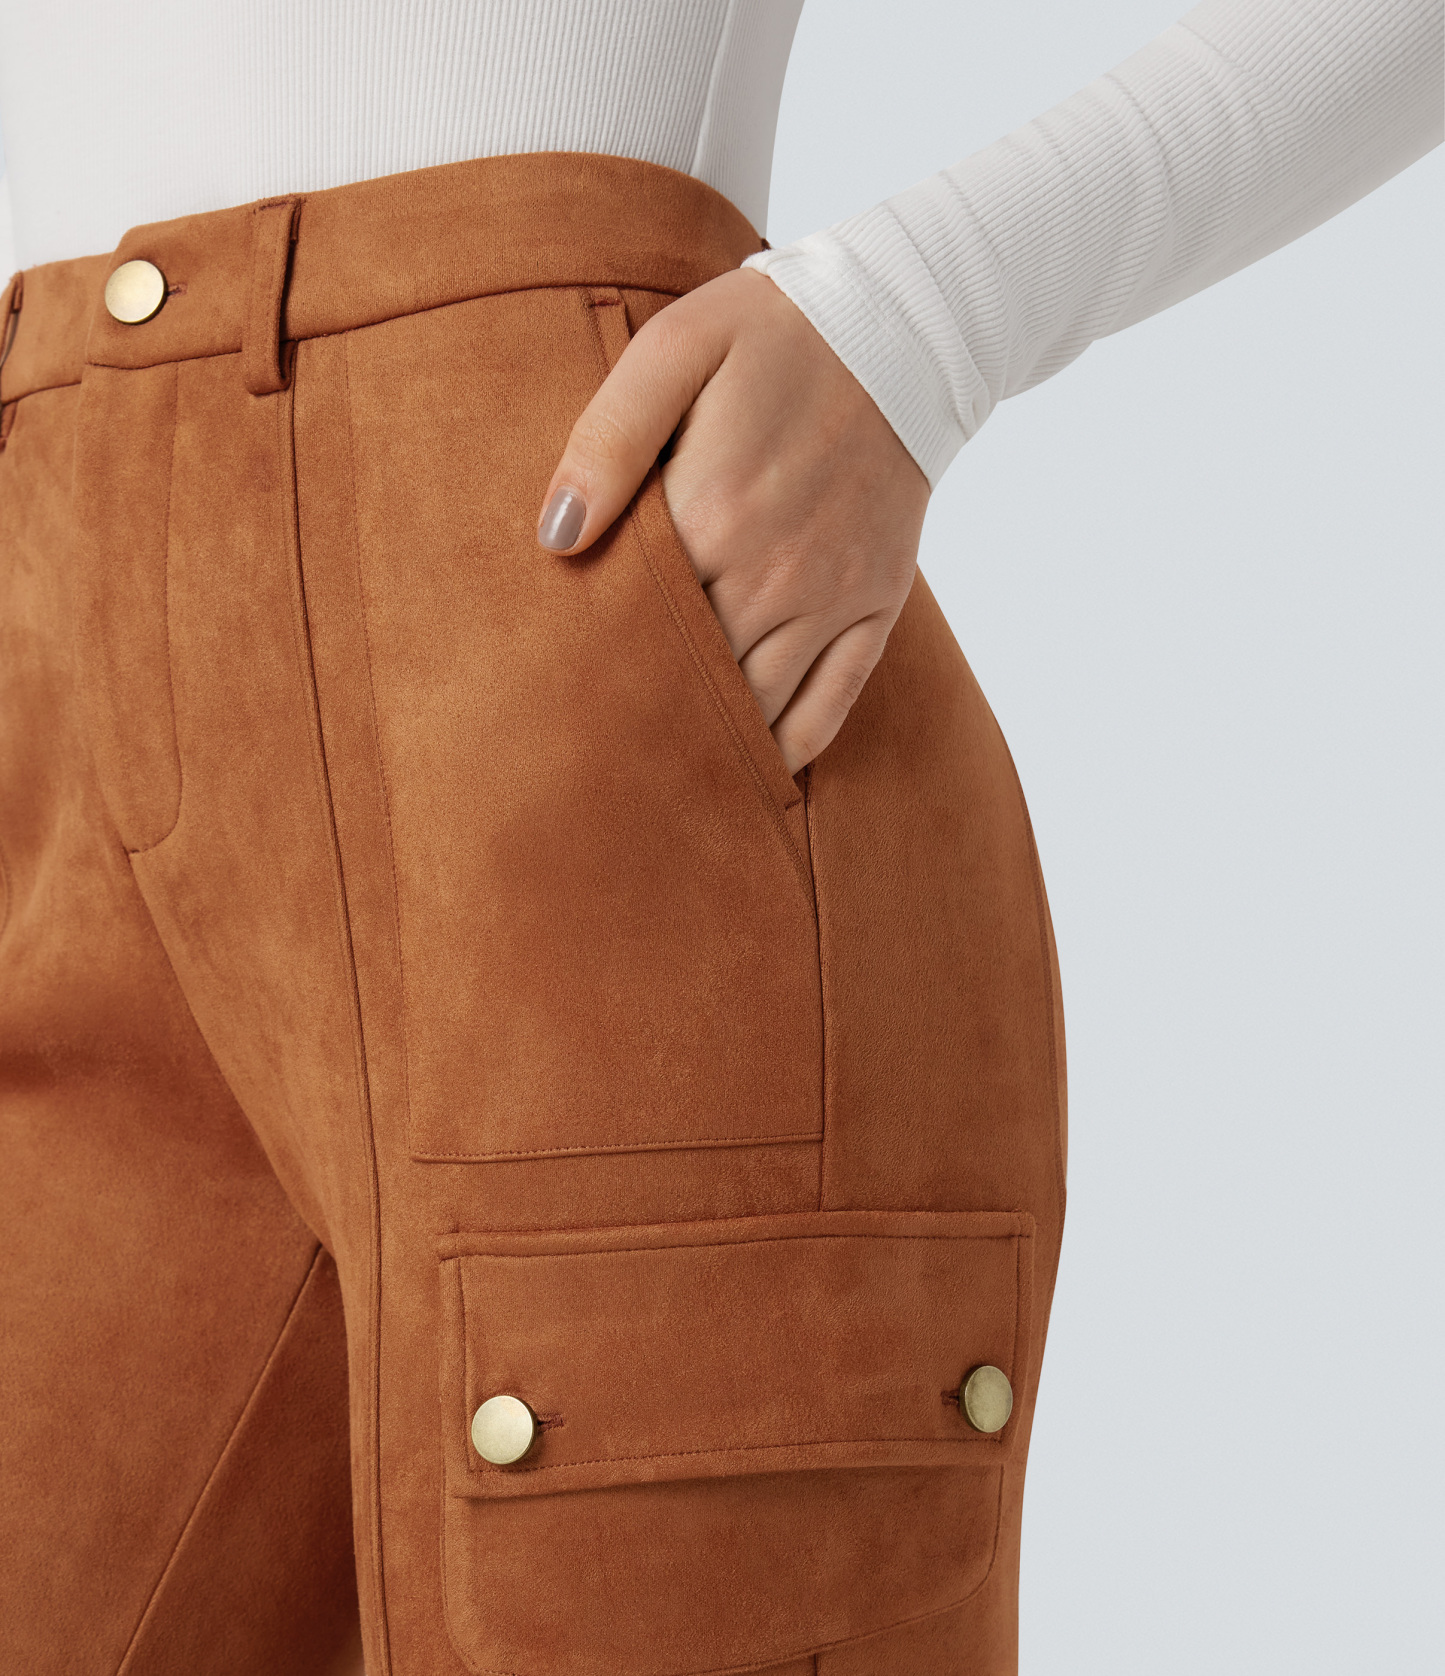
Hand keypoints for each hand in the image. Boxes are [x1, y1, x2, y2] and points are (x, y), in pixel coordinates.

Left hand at [537, 268, 929, 773]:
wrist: (900, 328)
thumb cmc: (770, 336)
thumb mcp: (673, 353)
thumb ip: (607, 443)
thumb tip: (554, 537)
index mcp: (711, 517)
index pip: (636, 625)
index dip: (595, 669)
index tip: (556, 708)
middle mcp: (772, 576)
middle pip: (695, 679)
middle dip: (646, 720)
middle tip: (594, 769)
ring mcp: (830, 598)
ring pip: (760, 703)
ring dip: (712, 746)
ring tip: (660, 785)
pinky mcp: (875, 605)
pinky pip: (831, 702)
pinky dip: (792, 745)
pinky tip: (756, 772)